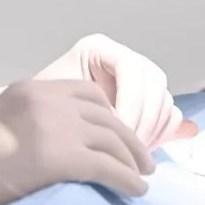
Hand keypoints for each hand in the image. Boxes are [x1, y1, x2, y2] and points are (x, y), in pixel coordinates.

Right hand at [0, 80, 154, 203]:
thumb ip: (32, 120)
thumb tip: (68, 136)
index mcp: (30, 89)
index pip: (86, 92)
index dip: (109, 114)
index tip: (119, 134)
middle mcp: (45, 100)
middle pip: (105, 115)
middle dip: (129, 138)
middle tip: (144, 159)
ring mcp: (55, 126)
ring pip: (112, 140)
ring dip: (133, 161)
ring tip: (142, 177)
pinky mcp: (62, 157)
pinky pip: (109, 168)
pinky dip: (128, 180)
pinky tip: (136, 191)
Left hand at [31, 35, 186, 148]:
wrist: (35, 123)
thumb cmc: (38, 109)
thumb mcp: (50, 100)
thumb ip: (78, 106)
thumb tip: (109, 123)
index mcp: (99, 48)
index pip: (130, 67)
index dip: (130, 101)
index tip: (119, 131)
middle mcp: (124, 59)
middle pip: (154, 83)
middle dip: (144, 121)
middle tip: (128, 151)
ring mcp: (141, 81)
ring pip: (164, 101)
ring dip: (152, 131)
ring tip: (129, 156)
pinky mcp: (149, 105)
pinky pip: (169, 117)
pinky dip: (161, 135)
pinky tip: (141, 151)